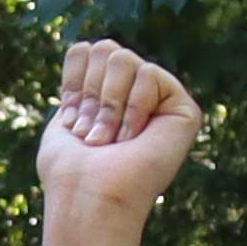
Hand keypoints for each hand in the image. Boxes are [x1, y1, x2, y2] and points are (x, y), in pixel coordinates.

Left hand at [33, 37, 200, 245]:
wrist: (90, 198)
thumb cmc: (71, 171)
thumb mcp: (64, 120)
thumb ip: (79, 83)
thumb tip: (89, 48)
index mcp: (105, 96)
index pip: (84, 50)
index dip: (73, 80)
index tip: (72, 118)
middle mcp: (133, 95)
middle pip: (105, 48)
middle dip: (90, 92)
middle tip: (92, 134)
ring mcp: (158, 101)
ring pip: (122, 57)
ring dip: (107, 104)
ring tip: (110, 140)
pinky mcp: (182, 108)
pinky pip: (148, 74)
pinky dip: (132, 106)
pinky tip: (132, 137)